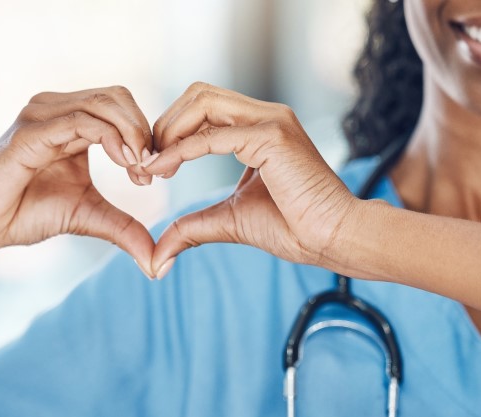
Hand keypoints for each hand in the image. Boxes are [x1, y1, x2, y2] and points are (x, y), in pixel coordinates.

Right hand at [0, 86, 158, 277]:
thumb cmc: (28, 213)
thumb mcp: (88, 217)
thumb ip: (124, 228)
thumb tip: (158, 263)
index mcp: (70, 119)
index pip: (120, 105)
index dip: (145, 133)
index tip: (154, 173)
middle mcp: (55, 108)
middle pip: (117, 96)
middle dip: (143, 130)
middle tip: (152, 169)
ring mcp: (40, 115)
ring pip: (103, 103)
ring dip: (131, 133)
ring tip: (139, 168)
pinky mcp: (30, 132)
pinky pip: (79, 121)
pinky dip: (109, 138)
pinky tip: (123, 162)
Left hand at [143, 82, 358, 277]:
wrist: (333, 238)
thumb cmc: (294, 229)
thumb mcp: (230, 221)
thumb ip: (193, 227)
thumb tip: (157, 256)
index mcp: (259, 127)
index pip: (202, 107)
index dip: (169, 131)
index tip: (150, 166)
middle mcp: (265, 115)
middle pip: (198, 95)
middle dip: (164, 125)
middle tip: (146, 163)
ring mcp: (271, 121)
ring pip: (202, 102)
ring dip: (169, 130)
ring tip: (153, 164)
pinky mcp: (272, 137)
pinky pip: (212, 135)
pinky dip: (181, 150)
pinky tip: (163, 169)